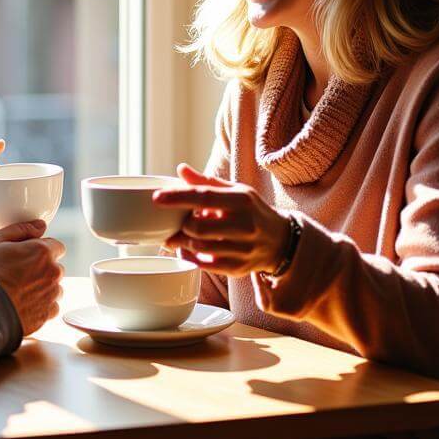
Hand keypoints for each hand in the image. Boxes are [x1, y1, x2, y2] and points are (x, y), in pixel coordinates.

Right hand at [0, 220, 64, 335]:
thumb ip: (20, 229)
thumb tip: (40, 225)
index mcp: (42, 252)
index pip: (56, 246)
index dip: (40, 249)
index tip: (26, 255)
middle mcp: (52, 273)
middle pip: (55, 267)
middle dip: (42, 269)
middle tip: (18, 273)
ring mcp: (51, 296)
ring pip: (53, 288)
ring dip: (42, 288)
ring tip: (18, 291)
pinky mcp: (45, 315)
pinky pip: (50, 307)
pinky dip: (39, 306)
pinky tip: (21, 304)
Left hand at [156, 164, 292, 275]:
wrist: (282, 242)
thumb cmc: (252, 212)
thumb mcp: (235, 192)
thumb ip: (206, 182)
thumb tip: (181, 170)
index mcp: (242, 201)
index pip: (205, 197)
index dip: (178, 198)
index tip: (157, 198)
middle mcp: (245, 225)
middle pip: (198, 227)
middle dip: (181, 225)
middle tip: (172, 223)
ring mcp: (242, 249)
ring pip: (200, 247)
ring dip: (181, 242)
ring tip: (174, 237)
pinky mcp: (237, 268)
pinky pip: (205, 264)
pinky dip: (190, 256)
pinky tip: (186, 250)